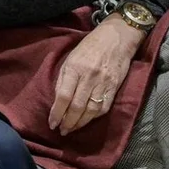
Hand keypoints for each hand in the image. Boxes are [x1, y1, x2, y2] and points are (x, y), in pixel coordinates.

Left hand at [48, 15, 142, 135]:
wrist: (116, 38)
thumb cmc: (89, 46)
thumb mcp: (70, 57)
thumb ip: (64, 78)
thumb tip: (57, 99)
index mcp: (74, 68)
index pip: (63, 96)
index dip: (57, 112)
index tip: (52, 123)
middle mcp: (89, 77)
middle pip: (77, 106)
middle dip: (68, 122)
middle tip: (61, 131)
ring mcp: (104, 83)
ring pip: (91, 110)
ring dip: (80, 123)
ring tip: (71, 129)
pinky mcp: (115, 87)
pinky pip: (104, 106)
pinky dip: (94, 117)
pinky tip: (87, 121)